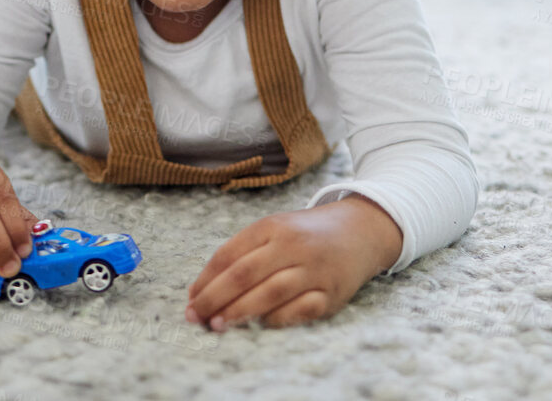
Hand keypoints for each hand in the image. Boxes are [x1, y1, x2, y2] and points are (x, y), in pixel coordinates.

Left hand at [185, 197, 401, 330]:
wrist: (360, 231)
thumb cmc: (306, 235)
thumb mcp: (275, 230)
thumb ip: (242, 254)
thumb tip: (202, 290)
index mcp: (272, 226)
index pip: (230, 254)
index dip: (206, 279)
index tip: (191, 299)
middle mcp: (293, 245)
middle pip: (245, 274)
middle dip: (215, 298)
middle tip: (196, 317)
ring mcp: (314, 269)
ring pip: (269, 293)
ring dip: (239, 312)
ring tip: (217, 325)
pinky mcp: (332, 294)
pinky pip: (299, 311)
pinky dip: (276, 320)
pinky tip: (258, 326)